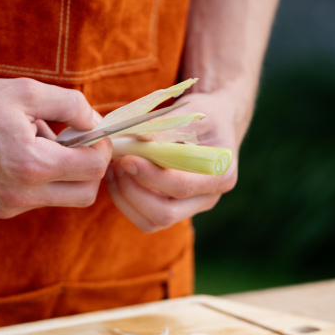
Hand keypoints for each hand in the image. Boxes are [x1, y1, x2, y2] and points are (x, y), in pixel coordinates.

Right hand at [0, 72, 111, 219]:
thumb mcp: (27, 91)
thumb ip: (70, 105)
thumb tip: (95, 122)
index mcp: (32, 165)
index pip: (93, 170)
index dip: (101, 148)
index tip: (93, 133)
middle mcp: (21, 195)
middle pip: (84, 195)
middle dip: (89, 169)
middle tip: (76, 143)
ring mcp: (5, 207)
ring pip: (57, 199)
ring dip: (58, 174)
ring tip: (33, 143)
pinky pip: (31, 202)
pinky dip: (35, 182)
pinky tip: (14, 156)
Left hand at [104, 90, 244, 232]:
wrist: (215, 124)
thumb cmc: (205, 114)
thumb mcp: (192, 112)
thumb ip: (166, 127)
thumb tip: (136, 138)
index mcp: (221, 174)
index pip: (182, 186)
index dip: (150, 176)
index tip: (126, 159)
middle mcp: (208, 198)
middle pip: (165, 214)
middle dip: (132, 192)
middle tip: (116, 163)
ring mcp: (191, 208)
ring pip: (151, 222)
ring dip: (124, 197)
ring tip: (113, 167)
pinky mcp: (174, 210)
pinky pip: (144, 218)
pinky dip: (125, 201)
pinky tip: (117, 177)